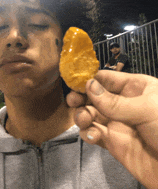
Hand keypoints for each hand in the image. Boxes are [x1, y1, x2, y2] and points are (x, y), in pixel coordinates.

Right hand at [66, 70, 157, 188]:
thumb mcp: (147, 110)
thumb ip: (115, 102)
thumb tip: (88, 85)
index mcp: (135, 88)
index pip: (107, 78)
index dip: (90, 78)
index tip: (73, 81)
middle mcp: (124, 103)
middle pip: (95, 95)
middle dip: (82, 97)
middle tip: (72, 101)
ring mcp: (117, 123)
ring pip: (91, 114)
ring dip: (83, 115)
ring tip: (84, 120)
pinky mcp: (113, 142)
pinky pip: (94, 133)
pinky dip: (88, 133)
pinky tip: (93, 135)